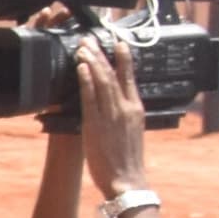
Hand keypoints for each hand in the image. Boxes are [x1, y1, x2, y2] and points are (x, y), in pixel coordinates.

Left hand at [72, 33, 147, 196]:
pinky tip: (82, 67)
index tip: (119, 41)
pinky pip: (90, 98)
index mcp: (136, 109)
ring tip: (84, 46)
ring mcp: (112, 115)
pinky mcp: (96, 125)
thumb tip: (117, 107)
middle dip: (102, 54)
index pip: (130, 77)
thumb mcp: (132, 132)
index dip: (124, 58)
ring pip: (102, 82)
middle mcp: (126, 108)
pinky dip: (86, 80)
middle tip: (92, 37)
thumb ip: (124, 116)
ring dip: (92, 62)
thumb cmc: (127, 161)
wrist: (127, 180)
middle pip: (114, 75)